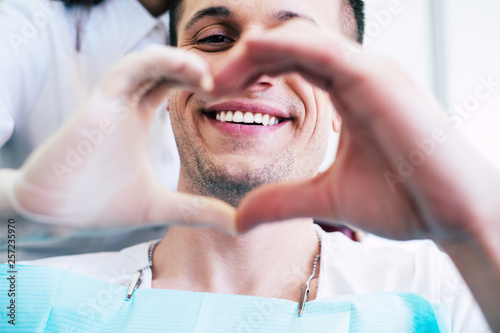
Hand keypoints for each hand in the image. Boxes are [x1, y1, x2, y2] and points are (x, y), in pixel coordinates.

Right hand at [2, 46, 235, 230]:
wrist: (52, 216)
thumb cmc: (98, 207)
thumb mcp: (161, 207)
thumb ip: (198, 212)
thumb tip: (239, 225)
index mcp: (139, 117)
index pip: (172, 84)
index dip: (199, 82)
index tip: (228, 93)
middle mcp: (126, 103)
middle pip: (166, 67)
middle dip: (197, 68)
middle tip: (227, 82)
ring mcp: (112, 100)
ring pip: (149, 62)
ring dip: (181, 61)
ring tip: (208, 77)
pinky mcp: (99, 102)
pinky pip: (130, 69)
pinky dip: (159, 62)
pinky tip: (189, 72)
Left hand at [220, 20, 499, 242]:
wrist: (453, 215)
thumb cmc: (404, 200)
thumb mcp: (325, 198)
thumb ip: (281, 201)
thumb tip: (238, 219)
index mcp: (347, 94)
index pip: (289, 66)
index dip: (250, 74)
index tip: (216, 94)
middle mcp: (357, 76)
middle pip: (289, 49)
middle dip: (245, 62)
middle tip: (208, 84)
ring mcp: (370, 73)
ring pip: (303, 40)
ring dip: (257, 52)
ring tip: (221, 76)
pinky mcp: (380, 79)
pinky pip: (326, 50)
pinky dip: (288, 46)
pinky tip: (254, 52)